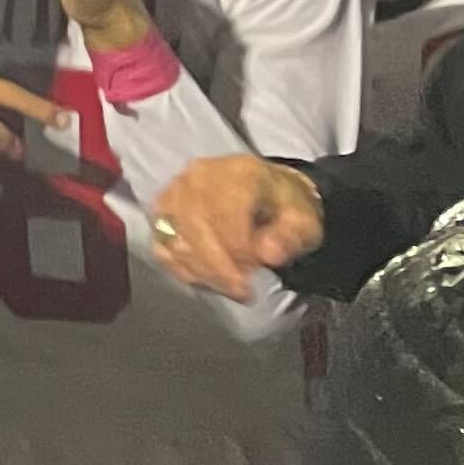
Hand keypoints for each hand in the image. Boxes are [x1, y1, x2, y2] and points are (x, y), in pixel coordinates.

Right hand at [151, 154, 322, 299]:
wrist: (262, 192)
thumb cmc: (282, 208)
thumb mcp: (303, 221)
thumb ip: (291, 237)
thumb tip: (269, 254)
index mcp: (238, 172)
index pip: (225, 210)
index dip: (237, 247)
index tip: (255, 273)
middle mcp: (197, 177)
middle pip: (195, 226)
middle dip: (218, 267)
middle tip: (242, 292)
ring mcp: (173, 194)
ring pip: (176, 240)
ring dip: (202, 272)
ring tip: (230, 288)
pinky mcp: (160, 214)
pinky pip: (163, 248)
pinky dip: (183, 269)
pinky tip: (208, 280)